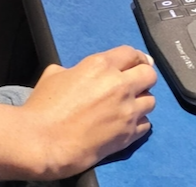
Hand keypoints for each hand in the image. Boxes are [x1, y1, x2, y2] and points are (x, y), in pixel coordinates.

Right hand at [19, 46, 155, 178]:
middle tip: (135, 83)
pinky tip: (127, 123)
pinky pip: (146, 124)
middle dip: (143, 76)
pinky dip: (139, 122)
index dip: (136, 57)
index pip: (131, 54)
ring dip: (142, 101)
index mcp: (101, 65)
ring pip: (151, 100)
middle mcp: (119, 85)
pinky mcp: (128, 135)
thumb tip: (80, 75)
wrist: (45, 142)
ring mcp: (127, 111)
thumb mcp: (56, 74)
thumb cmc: (45, 106)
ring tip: (130, 105)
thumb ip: (76, 69)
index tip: (136, 63)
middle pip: (149, 74)